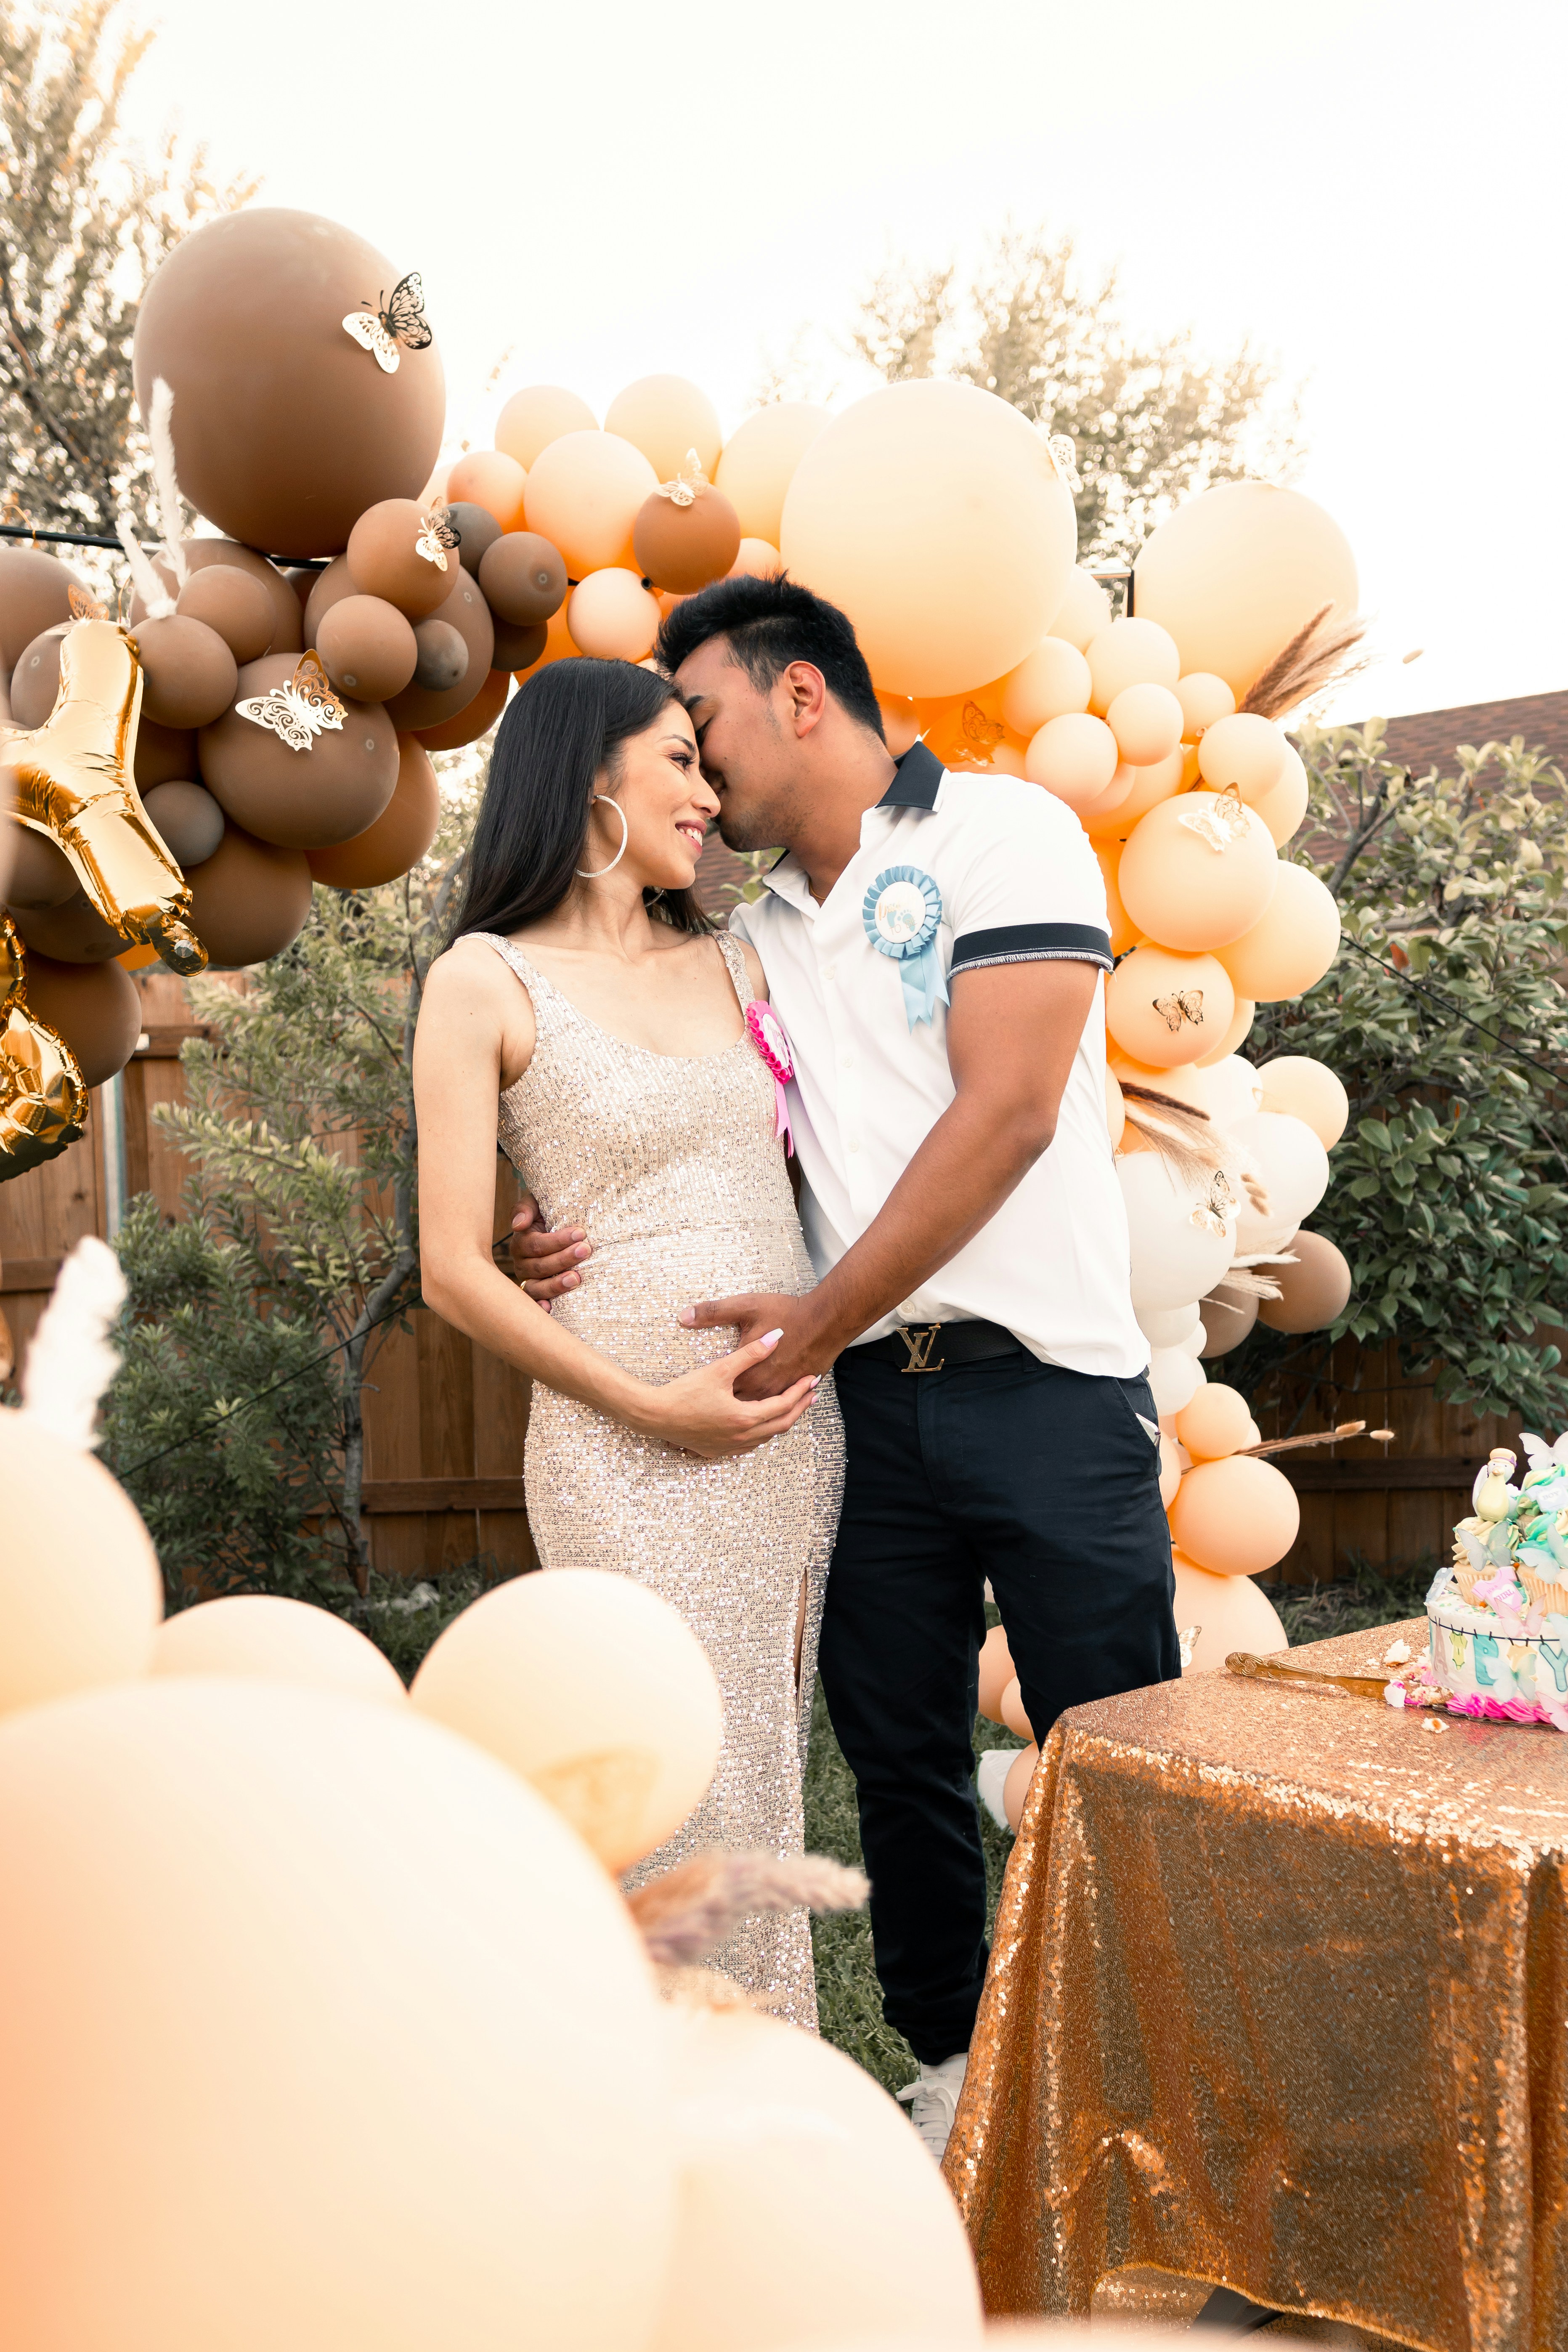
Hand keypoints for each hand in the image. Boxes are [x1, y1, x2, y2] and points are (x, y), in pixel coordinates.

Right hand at [508, 1190, 592, 1302]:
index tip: (580, 1233)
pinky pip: (536, 1303)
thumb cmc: (549, 1215)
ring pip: (537, 1287)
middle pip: (539, 1266)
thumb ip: (525, 1208)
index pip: (535, 1244)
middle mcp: (522, 1264)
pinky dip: (542, 1307)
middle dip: (564, 1258)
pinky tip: (550, 1308)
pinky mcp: (538, 1294)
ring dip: (556, 1284)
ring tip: (577, 1278)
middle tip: (586, 1250)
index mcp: (521, 1242)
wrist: (559, 1226)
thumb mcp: (537, 1204)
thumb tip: (518, 1225)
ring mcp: (529, 1281)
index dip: (557, 1240)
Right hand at [636, 1328, 819, 1459]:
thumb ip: (750, 1353)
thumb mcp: (720, 1369)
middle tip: (811, 1394)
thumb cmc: (685, 1391)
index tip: (812, 1379)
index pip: (784, 1405)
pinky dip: (761, 1433)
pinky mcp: (716, 1451)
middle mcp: (742, 1437)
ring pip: (766, 1437)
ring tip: (791, 1406)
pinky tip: (760, 1424)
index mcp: (745, 1417)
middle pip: (781, 1424)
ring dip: (781, 1421)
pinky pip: (748, 1445)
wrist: (654, 1415)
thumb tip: (776, 1336)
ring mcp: (729, 1447)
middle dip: (799, 1408)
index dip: (800, 1391)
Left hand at [679, 1292, 831, 1400]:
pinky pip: (782, 1406)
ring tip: (730, 1417)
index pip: (720, 1397)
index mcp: (748, 1377)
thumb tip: (683, 1316)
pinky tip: (759, 1413)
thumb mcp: (745, 1308)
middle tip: (707, 1414)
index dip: (707, 1400)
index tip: (694, 1401)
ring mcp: (782, 1393)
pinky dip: (768, 1411)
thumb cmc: (786, 1312)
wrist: (827, 1319)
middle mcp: (764, 1391)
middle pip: (740, 1410)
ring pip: (762, 1414)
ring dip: (747, 1415)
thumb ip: (712, 1313)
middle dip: (723, 1413)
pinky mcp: (796, 1391)